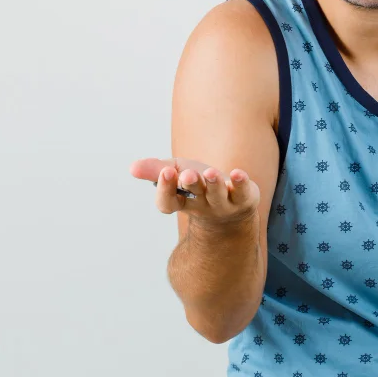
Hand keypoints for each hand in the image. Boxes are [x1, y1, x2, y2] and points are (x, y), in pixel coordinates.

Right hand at [129, 157, 259, 225]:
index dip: (166, 189)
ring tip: (210, 173)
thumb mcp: (177, 174)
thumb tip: (132, 168)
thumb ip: (156, 170)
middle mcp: (203, 205)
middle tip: (187, 174)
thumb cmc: (199, 187)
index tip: (166, 172)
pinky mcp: (245, 198)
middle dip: (190, 184)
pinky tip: (237, 173)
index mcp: (183, 201)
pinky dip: (240, 182)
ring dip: (214, 183)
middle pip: (195, 196)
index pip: (168, 202)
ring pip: (218, 195)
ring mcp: (224, 204)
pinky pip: (243, 192)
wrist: (233, 208)